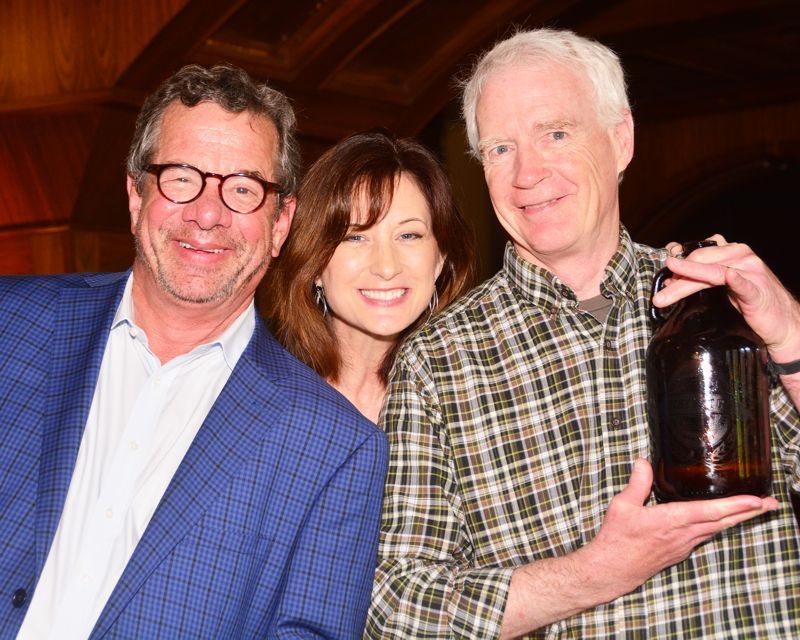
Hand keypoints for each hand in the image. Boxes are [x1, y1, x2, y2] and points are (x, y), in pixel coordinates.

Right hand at [576, 459, 776, 601]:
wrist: (613, 568)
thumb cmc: (618, 538)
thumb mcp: (622, 505)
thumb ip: (637, 483)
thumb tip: (643, 461)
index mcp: (671, 520)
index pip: (711, 512)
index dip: (736, 505)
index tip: (756, 500)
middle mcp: (684, 534)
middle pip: (724, 521)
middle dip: (749, 512)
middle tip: (771, 503)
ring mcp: (684, 544)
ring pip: (718, 529)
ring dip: (738, 518)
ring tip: (756, 509)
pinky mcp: (680, 550)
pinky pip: (706, 535)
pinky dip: (720, 525)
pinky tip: (724, 521)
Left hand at [652, 235, 799, 361]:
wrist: (782, 322)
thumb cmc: (751, 301)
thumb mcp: (724, 284)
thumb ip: (702, 277)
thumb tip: (671, 279)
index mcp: (732, 252)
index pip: (699, 251)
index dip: (678, 261)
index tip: (663, 273)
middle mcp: (741, 256)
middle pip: (700, 261)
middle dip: (677, 277)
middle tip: (658, 295)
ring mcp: (751, 271)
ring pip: (712, 273)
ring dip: (686, 284)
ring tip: (666, 295)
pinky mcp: (757, 290)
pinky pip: (742, 282)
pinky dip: (732, 279)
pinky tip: (726, 277)